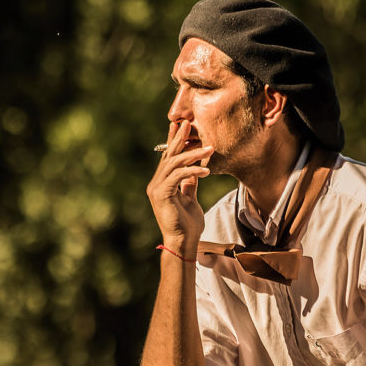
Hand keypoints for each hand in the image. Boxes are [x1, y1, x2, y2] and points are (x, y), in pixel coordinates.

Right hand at [146, 121, 213, 249]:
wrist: (183, 242)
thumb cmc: (188, 224)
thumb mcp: (190, 198)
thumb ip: (190, 183)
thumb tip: (196, 168)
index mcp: (161, 183)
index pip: (168, 158)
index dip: (173, 141)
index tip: (180, 125)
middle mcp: (155, 184)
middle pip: (169, 156)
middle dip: (179, 139)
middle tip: (188, 124)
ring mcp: (156, 188)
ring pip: (174, 164)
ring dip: (193, 154)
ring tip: (210, 148)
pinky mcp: (161, 194)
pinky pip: (177, 176)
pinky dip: (192, 170)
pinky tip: (206, 170)